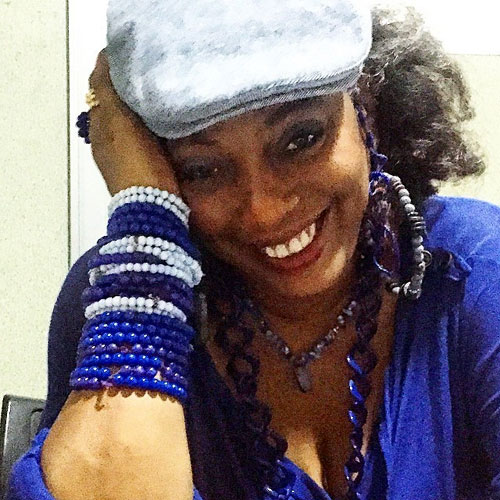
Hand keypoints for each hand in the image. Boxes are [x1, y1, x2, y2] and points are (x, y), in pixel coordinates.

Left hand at [88, 49, 179, 195]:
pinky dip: (145, 121)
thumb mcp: (120, 121)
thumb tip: (106, 61)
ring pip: (125, 118)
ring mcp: (122, 154)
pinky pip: (139, 134)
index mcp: (100, 124)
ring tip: (156, 89)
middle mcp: (106, 138)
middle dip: (124, 83)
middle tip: (146, 67)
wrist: (151, 207)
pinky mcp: (140, 165)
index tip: (129, 50)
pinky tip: (160, 119)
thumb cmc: (136, 162)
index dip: (109, 66)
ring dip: (136, 103)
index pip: (99, 86)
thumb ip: (110, 92)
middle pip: (111, 102)